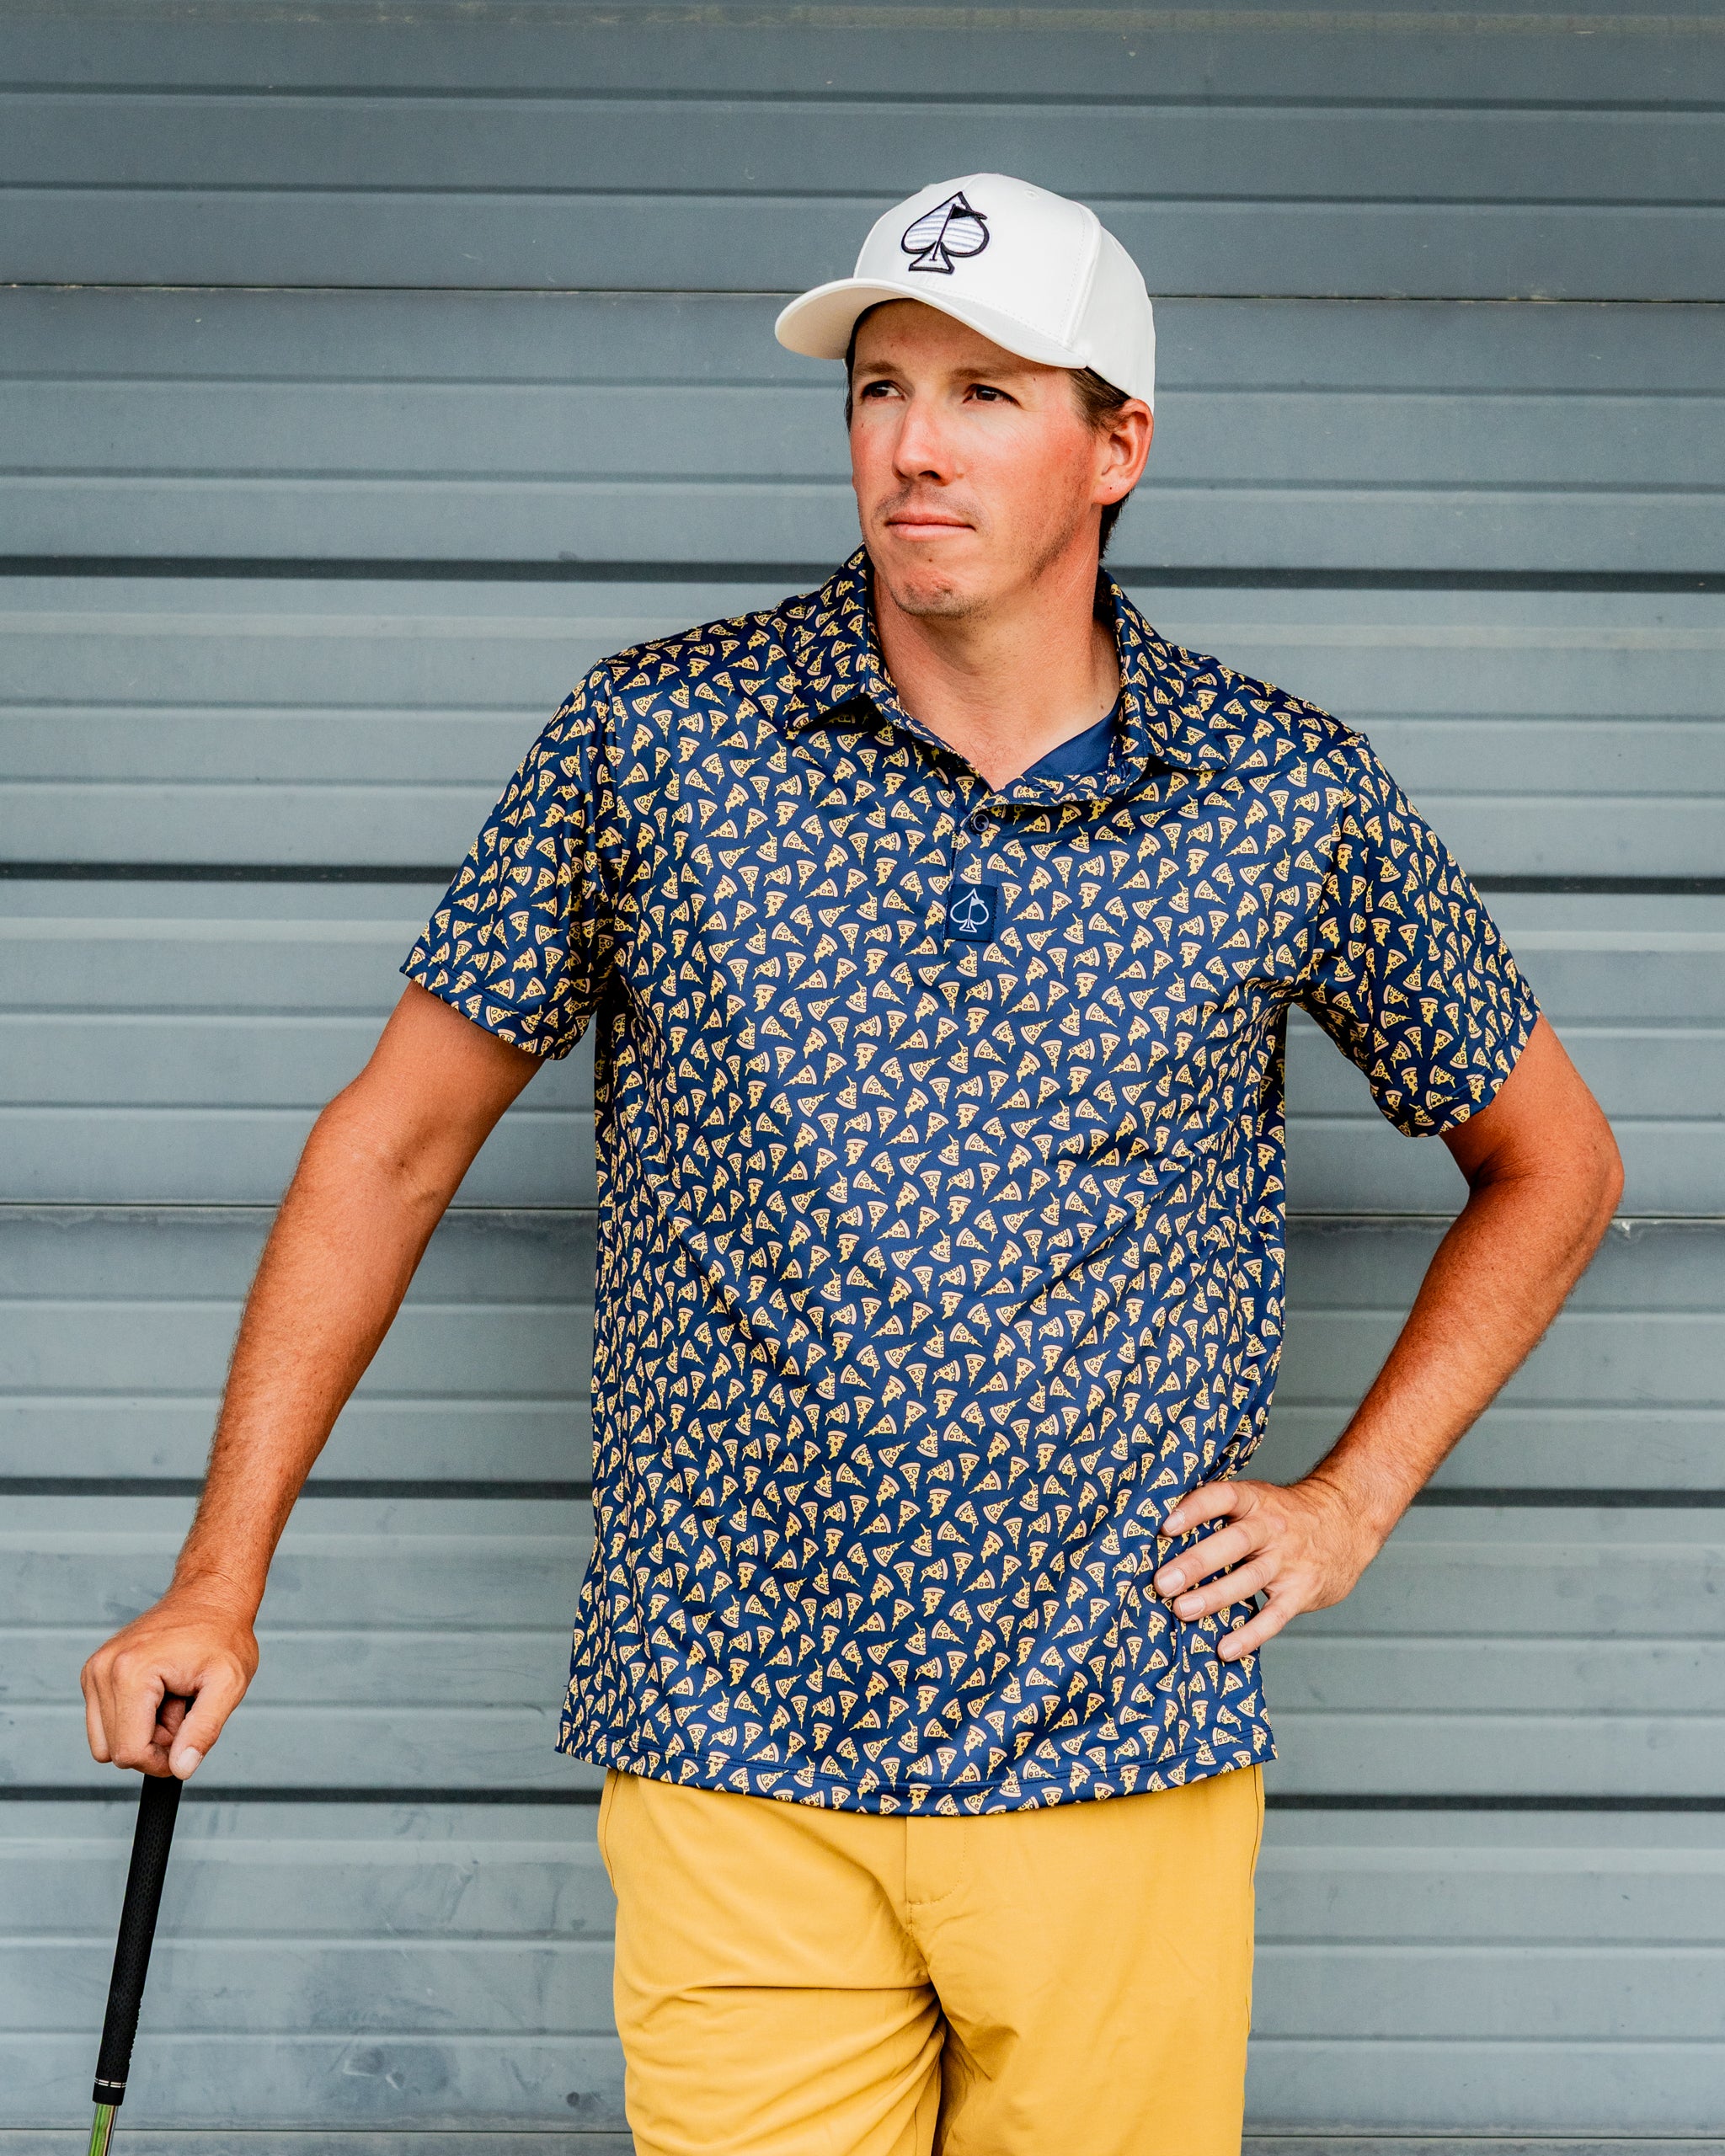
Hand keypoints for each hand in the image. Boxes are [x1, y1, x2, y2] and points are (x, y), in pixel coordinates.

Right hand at [81, 1589, 258, 1778]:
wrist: (210, 1597)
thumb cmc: (223, 1634)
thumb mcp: (229, 1683)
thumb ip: (204, 1730)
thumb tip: (181, 1769)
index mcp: (130, 1673)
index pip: (129, 1753)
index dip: (163, 1760)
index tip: (189, 1736)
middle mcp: (102, 1670)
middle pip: (115, 1751)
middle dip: (154, 1743)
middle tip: (184, 1707)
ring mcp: (94, 1670)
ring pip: (106, 1741)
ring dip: (143, 1732)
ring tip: (173, 1698)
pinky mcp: (95, 1672)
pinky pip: (104, 1722)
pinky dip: (134, 1718)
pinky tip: (161, 1692)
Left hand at [1152, 1475, 1384, 1660]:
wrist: (1347, 1520)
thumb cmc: (1286, 1514)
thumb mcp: (1257, 1500)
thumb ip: (1219, 1514)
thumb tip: (1160, 1537)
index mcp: (1255, 1500)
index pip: (1222, 1497)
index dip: (1194, 1509)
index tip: (1165, 1527)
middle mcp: (1271, 1528)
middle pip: (1232, 1542)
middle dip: (1196, 1563)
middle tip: (1162, 1582)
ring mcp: (1288, 1560)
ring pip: (1249, 1579)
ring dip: (1214, 1596)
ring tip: (1182, 1611)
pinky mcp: (1302, 1591)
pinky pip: (1274, 1616)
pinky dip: (1250, 1634)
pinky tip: (1225, 1648)